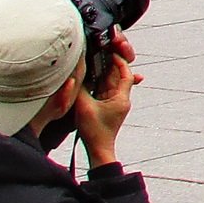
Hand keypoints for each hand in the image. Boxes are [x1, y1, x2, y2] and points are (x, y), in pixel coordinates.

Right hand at [73, 35, 137, 165]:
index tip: (111, 52)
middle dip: (109, 64)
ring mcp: (114, 104)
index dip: (120, 62)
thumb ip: (80, 87)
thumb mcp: (84, 106)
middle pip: (117, 76)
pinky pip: (104, 90)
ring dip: (103, 73)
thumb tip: (77, 72)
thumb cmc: (95, 131)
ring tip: (93, 61)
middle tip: (99, 52)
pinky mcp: (107, 108)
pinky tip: (91, 76)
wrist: (98, 150)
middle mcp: (121, 99)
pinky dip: (99, 83)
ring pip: (110, 83)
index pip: (126, 74)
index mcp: (121, 98)